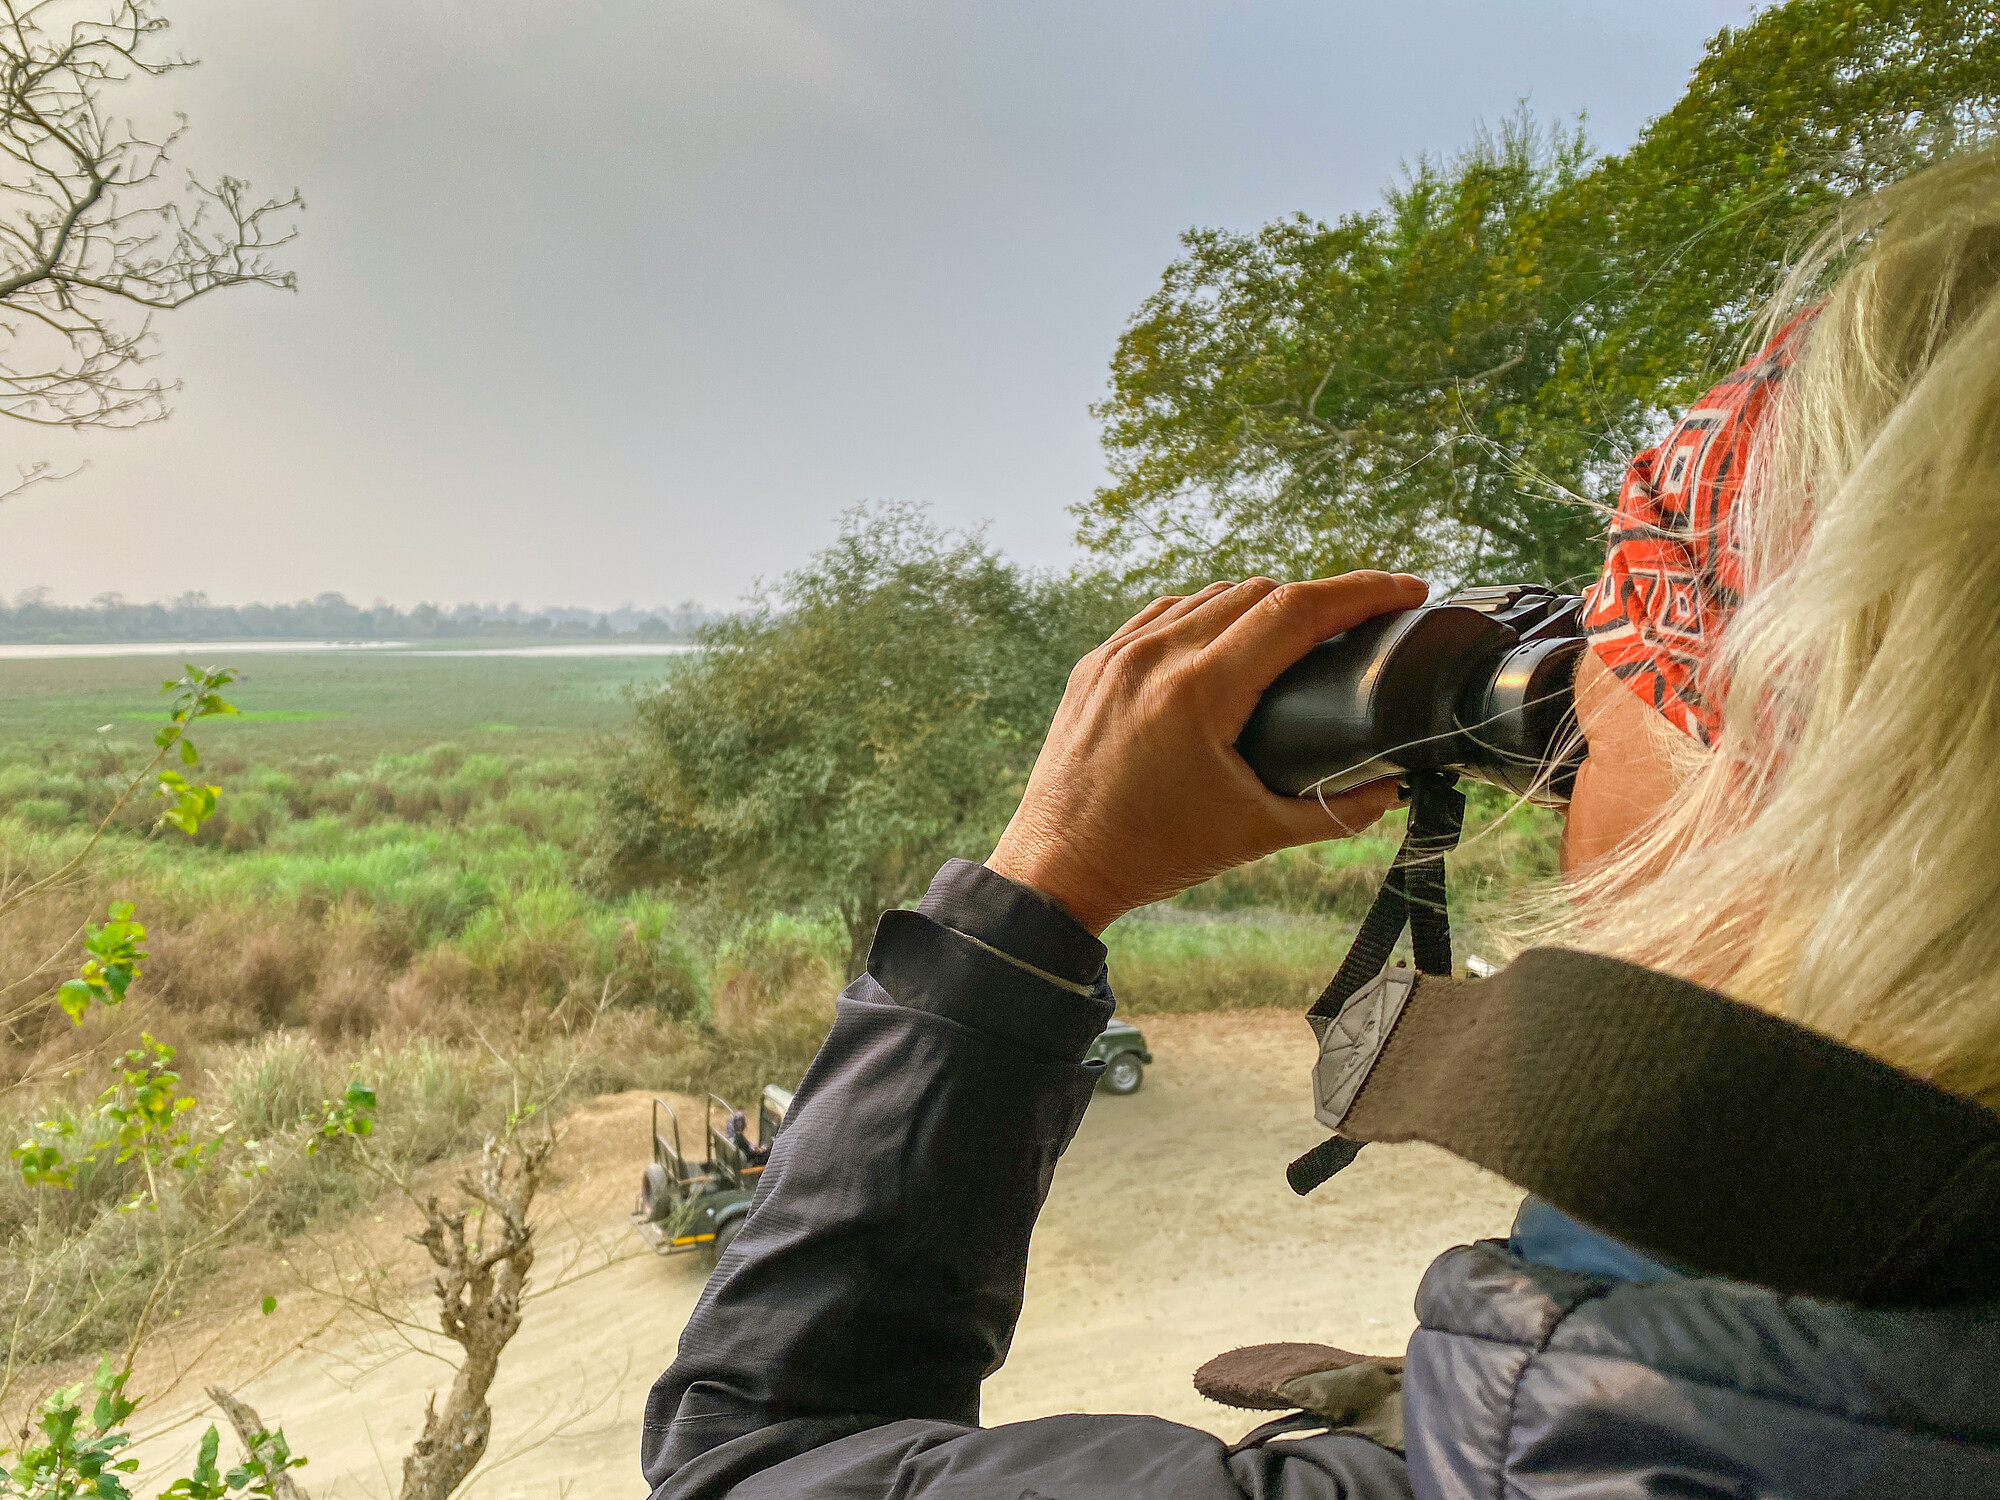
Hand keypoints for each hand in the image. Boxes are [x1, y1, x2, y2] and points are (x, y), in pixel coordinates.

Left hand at [988, 572, 1426, 933]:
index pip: (1296, 611)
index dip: (1362, 592)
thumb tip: (1394, 788)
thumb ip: (1338, 811)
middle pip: (1259, 592)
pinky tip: (1229, 636)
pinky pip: (1165, 612)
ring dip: (1262, 603)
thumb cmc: (1153, 854)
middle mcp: (1154, 656)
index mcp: (1197, 691)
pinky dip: (1207, 615)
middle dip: (1320, 600)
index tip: (1407, 590)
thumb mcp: (1256, 834)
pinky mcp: (1096, 662)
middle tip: (1361, 622)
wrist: (1057, 868)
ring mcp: (1118, 653)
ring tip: (1301, 630)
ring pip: (1210, 594)